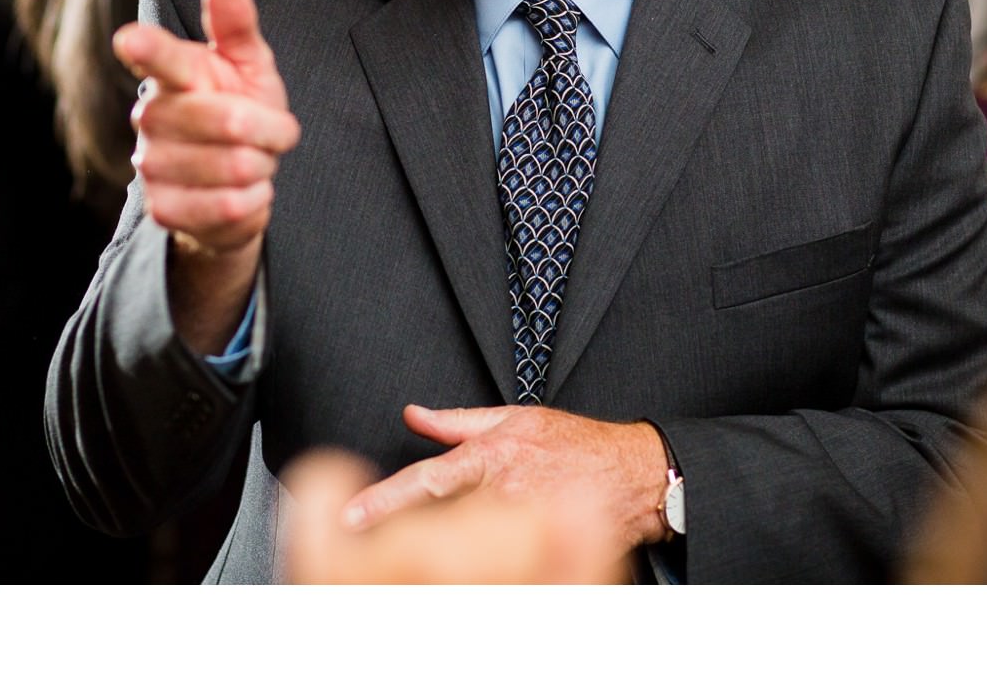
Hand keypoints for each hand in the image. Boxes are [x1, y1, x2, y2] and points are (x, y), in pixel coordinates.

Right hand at [112, 0, 300, 348]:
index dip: (146, 48)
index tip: (130, 39)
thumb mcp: (248, 65)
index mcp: (173, 74)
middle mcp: (151, 116)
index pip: (159, 58)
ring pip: (234, 167)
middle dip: (270, 131)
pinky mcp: (163, 209)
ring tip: (255, 161)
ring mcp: (152, 164)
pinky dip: (254, 200)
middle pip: (228, 121)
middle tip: (273, 132)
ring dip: (263, 167)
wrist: (237, 181)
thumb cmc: (240, 108)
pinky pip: (230, 207)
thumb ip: (237, 24)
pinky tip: (246, 191)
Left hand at [282, 448, 626, 583]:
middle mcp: (503, 489)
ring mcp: (524, 522)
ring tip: (439, 563)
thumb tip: (414, 415)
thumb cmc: (577, 445)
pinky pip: (505, 565)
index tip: (351, 519)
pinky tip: (482, 571)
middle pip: (442, 521)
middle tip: (378, 552)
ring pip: (470, 546)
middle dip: (413, 536)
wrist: (635, 474)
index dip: (385, 500)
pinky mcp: (545, 547)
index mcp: (491, 456)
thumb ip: (459, 422)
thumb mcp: (517, 419)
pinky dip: (488, 569)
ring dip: (452, 555)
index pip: (427, 480)